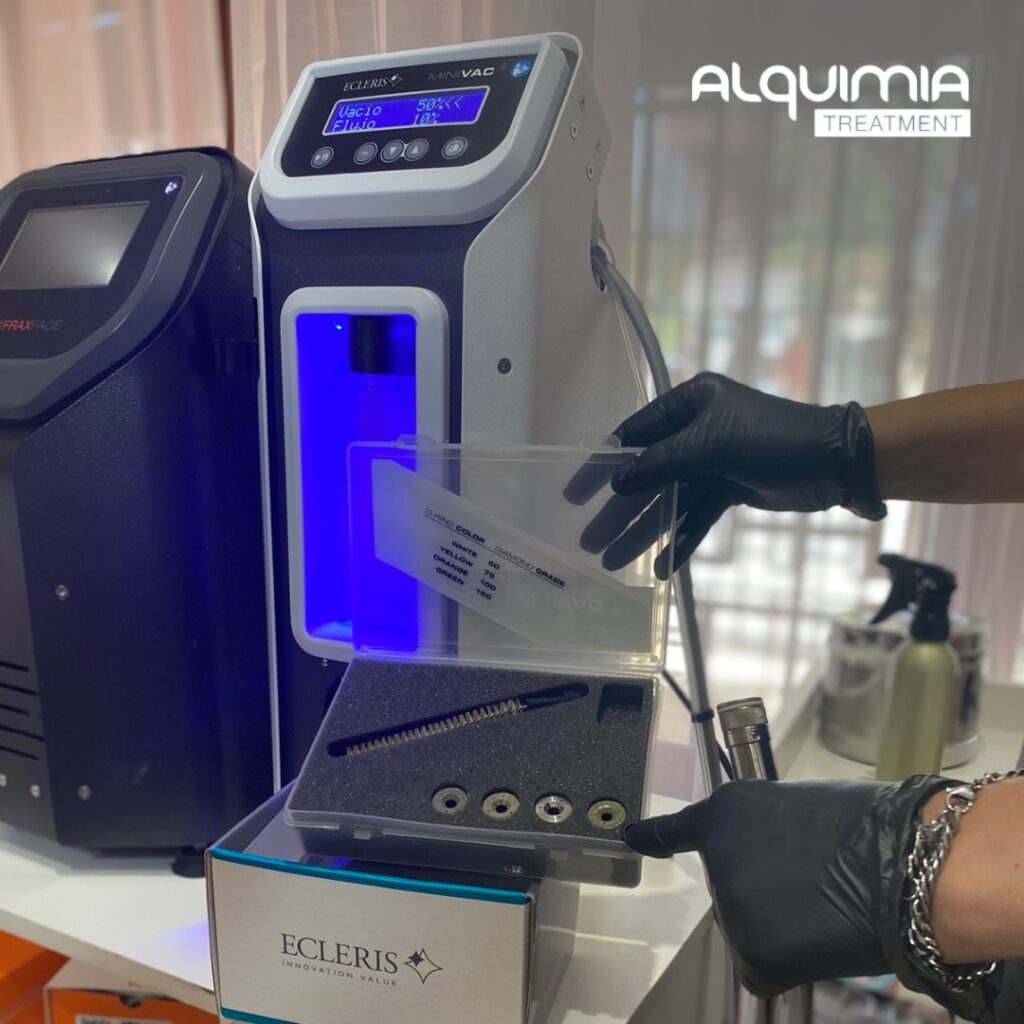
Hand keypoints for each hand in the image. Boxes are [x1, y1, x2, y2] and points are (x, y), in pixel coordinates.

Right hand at [568, 373, 884, 575]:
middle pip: (646, 474)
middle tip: (590, 541)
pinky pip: (697, 517)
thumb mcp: (713, 444)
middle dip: (619, 511)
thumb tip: (617, 482)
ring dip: (644, 531)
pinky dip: (681, 540)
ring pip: (669, 501)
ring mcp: (712, 462)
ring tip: (614, 563)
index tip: (574, 495)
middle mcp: (696, 430)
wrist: (837, 462)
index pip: (633, 436)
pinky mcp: (730, 489)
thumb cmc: (774, 439)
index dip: (602, 466)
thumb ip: (662, 463)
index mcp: (689, 404)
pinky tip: (662, 568)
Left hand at [624, 777, 998, 1020]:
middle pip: (730, 888)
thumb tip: (762, 864)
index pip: (678, 829)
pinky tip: (816, 937)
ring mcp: (728, 906)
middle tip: (809, 879)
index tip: (630, 836)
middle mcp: (714, 857)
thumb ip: (760, 834)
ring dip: (776, 926)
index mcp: (724, 812)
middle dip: (761, 889)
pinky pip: (760, 966)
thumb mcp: (795, 810)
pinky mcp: (750, 953)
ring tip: (821, 903)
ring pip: (746, 928)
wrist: (897, 867)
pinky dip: (784, 962)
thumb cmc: (865, 829)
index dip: (653, 836)